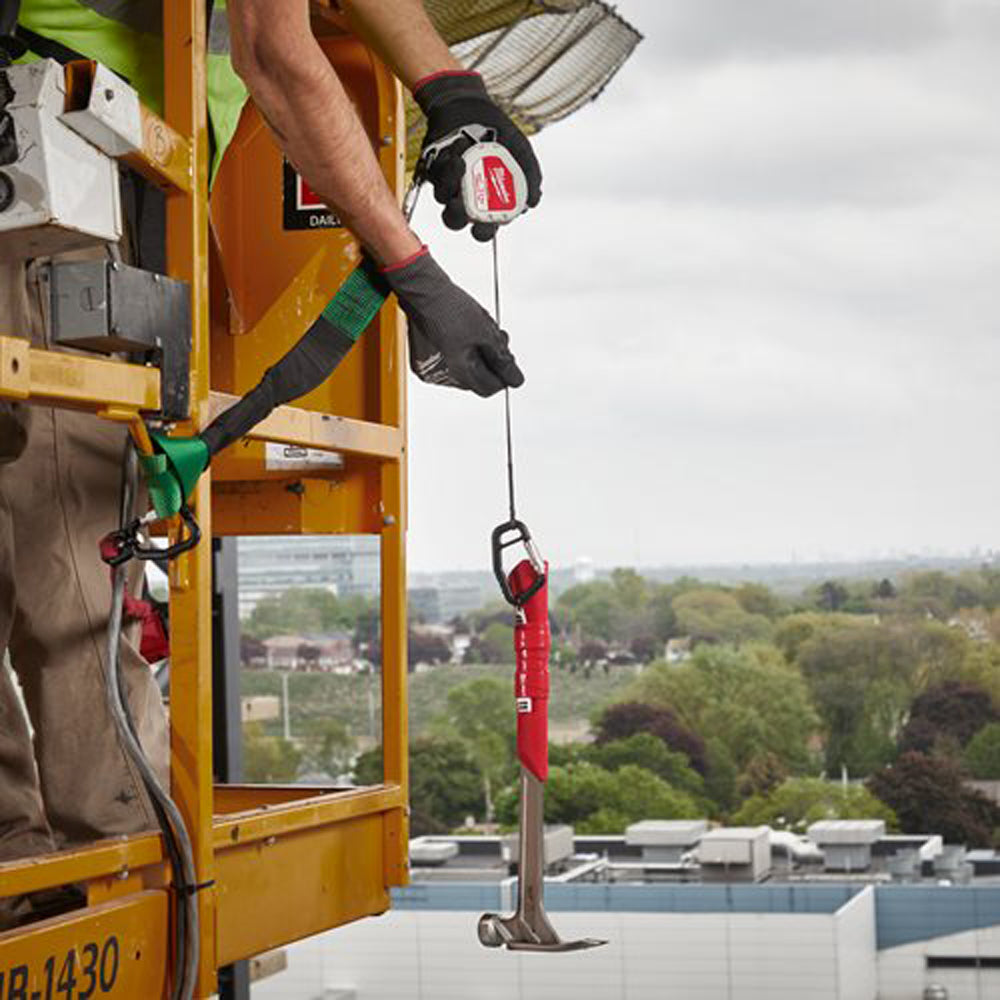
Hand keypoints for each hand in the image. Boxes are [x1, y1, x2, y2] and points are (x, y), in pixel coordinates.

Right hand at [381, 248, 523, 396]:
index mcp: (458, 371)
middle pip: (476, 380)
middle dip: (489, 362)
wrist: (424, 291)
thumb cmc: (450, 307)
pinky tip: (461, 335)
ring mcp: (429, 369)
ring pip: (462, 372)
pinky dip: (458, 353)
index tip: (508, 364)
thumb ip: (502, 360)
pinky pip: (447, 364)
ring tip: (477, 333)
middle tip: (496, 342)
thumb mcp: (486, 333)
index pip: (489, 388)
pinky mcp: (422, 361)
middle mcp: (442, 376)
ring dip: (475, 357)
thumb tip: (515, 378)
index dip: (503, 376)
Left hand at [414, 71, 541, 241]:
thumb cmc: (499, 132)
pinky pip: (435, 174)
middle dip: (457, 216)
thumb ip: (530, 176)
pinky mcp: (434, 169)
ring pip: (443, 198)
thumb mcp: (521, 152)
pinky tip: (458, 147)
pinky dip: (447, 162)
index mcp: (489, 202)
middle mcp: (467, 197)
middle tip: (459, 204)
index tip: (483, 226)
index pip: (485, 227)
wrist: (472, 106)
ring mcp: (449, 184)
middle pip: (457, 221)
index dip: (483, 231)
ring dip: (450, 182)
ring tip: (461, 161)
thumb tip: (533, 201)